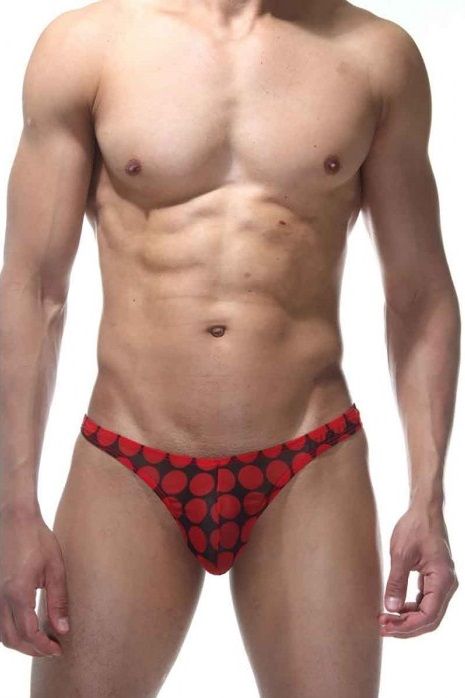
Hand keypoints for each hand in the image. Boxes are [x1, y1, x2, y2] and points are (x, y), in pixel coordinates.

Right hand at [0, 509, 69, 656]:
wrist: (15, 520)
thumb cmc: (38, 540)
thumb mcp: (55, 569)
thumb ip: (58, 601)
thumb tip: (63, 629)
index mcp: (17, 592)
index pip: (28, 633)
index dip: (43, 646)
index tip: (58, 649)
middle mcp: (0, 597)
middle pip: (12, 639)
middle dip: (32, 649)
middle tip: (52, 649)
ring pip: (1, 634)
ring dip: (20, 643)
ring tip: (41, 642)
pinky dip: (10, 632)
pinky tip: (26, 629)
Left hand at [379, 506, 458, 637]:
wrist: (424, 510)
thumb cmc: (414, 527)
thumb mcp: (401, 554)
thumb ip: (397, 582)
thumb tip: (391, 608)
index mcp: (442, 579)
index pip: (429, 615)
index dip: (407, 625)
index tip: (387, 627)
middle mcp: (447, 584)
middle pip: (430, 618)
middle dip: (406, 626)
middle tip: (382, 628)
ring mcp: (442, 582)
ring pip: (428, 612)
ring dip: (408, 619)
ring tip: (385, 620)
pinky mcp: (434, 578)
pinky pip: (425, 601)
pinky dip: (411, 608)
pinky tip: (394, 608)